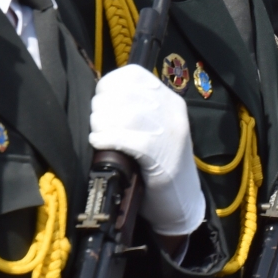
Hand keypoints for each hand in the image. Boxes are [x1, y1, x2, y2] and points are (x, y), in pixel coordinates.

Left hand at [88, 64, 203, 235]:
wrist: (182, 203)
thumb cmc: (159, 166)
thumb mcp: (153, 130)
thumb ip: (135, 111)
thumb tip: (99, 100)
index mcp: (170, 100)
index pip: (134, 75)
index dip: (109, 84)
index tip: (100, 99)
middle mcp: (173, 112)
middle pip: (126, 93)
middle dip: (102, 106)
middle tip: (96, 122)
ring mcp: (170, 134)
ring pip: (127, 114)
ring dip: (102, 122)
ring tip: (98, 133)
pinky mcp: (163, 157)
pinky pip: (128, 139)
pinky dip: (108, 139)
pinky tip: (99, 143)